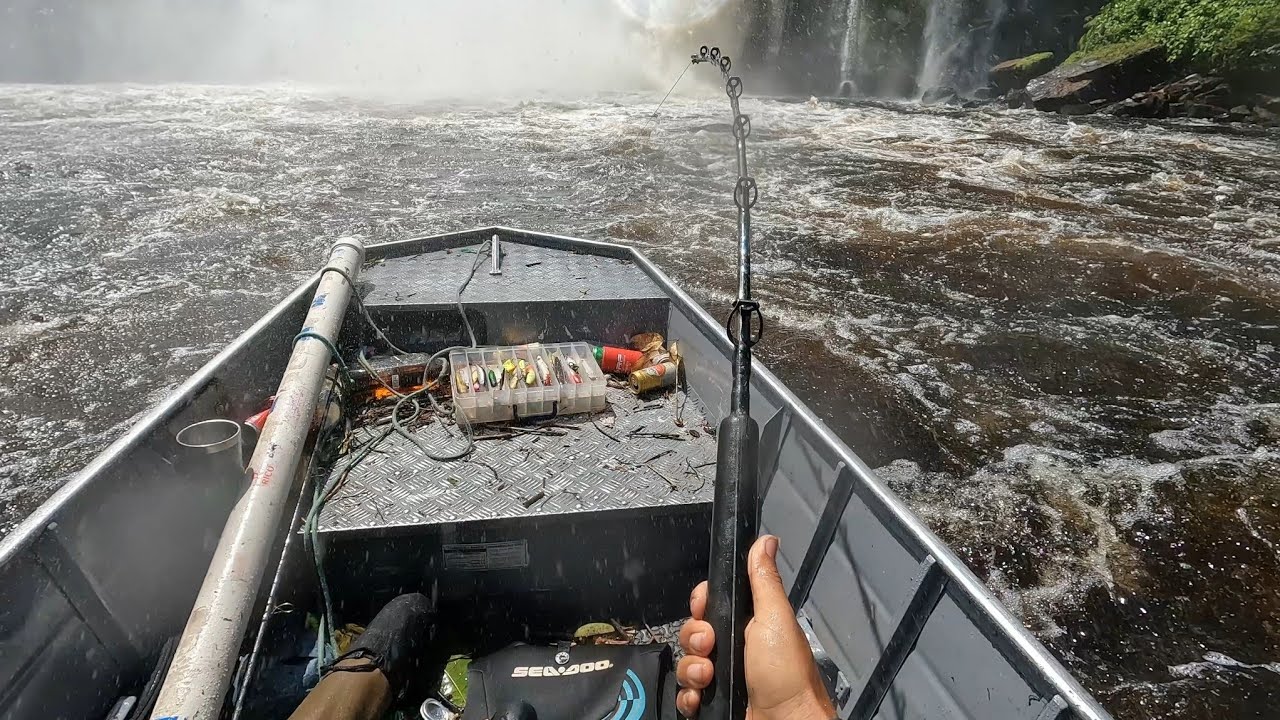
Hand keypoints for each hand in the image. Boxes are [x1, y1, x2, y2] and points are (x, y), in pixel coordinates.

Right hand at [676, 535, 835, 719]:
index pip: (711, 604)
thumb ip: (764, 580)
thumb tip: (765, 542)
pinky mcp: (713, 702)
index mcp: (749, 624)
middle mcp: (734, 649)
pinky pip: (685, 692)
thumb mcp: (775, 618)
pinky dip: (688, 695)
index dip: (702, 604)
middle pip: (693, 631)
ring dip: (691, 668)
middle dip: (695, 637)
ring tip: (709, 677)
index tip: (704, 608)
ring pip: (686, 662)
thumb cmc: (788, 675)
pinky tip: (700, 697)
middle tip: (712, 645)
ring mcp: (722, 677)